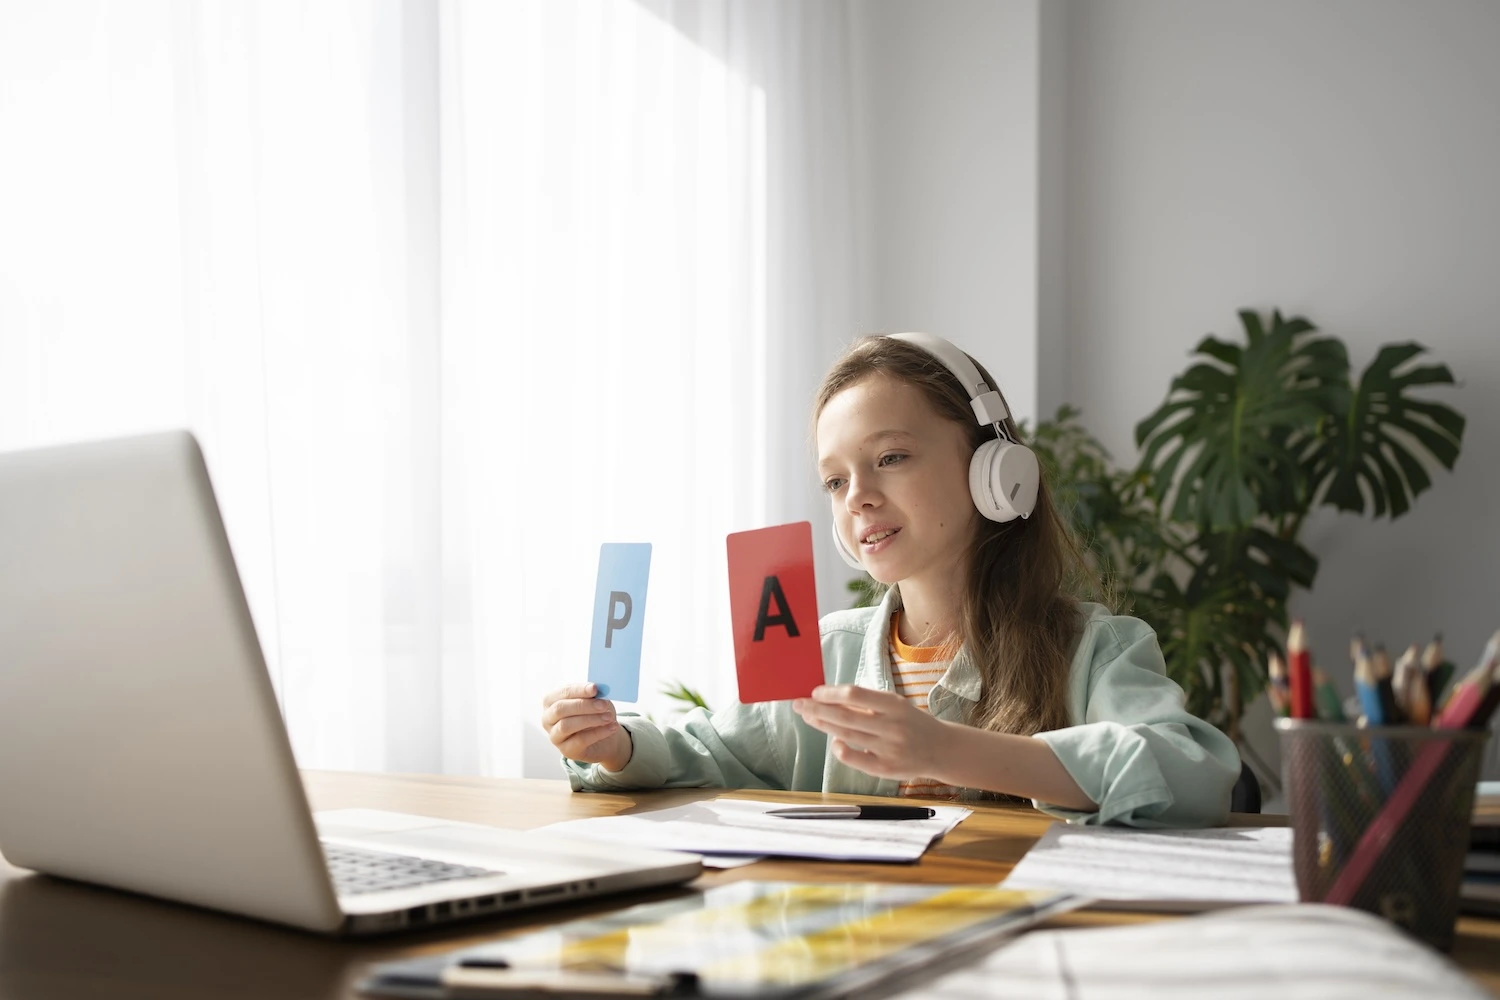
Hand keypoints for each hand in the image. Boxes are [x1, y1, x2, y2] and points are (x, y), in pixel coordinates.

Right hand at [540, 683, 631, 770]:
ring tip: (609, 717)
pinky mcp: (566, 750)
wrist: (604, 739)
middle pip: (560, 709)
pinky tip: (611, 727)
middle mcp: (547, 718)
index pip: (563, 692)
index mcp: (551, 701)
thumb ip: (592, 695)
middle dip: (584, 705)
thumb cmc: (595, 714)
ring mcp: (554, 736)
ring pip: (567, 725)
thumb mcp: (595, 701)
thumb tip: (596, 689)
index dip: (579, 690)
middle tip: (603, 704)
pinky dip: (598, 732)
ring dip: (591, 719)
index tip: (595, 688)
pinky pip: (580, 740)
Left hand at [791, 685, 952, 780]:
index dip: (831, 693)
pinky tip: (834, 741)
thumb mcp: (896, 706)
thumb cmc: (912, 723)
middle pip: (846, 716)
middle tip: (798, 704)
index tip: (814, 691)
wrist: (942, 749)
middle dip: (817, 709)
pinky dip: (840, 750)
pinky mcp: (886, 769)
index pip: (855, 695)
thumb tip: (829, 699)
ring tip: (809, 717)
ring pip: (847, 735)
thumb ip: (867, 704)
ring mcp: (889, 749)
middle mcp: (892, 726)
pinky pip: (856, 760)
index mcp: (895, 705)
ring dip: (824, 725)